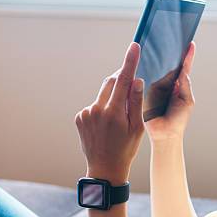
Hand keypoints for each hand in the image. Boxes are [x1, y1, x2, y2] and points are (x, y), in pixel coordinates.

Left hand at [75, 42, 144, 183]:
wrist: (104, 169)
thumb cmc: (125, 149)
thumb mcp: (137, 127)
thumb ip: (136, 102)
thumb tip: (136, 81)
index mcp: (113, 112)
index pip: (123, 80)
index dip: (130, 61)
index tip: (134, 47)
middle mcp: (96, 109)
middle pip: (111, 82)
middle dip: (122, 81)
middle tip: (132, 90)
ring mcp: (86, 113)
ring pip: (103, 94)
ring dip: (112, 98)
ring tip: (118, 120)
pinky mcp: (79, 117)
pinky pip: (95, 105)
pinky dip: (103, 108)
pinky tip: (107, 126)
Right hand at [145, 41, 195, 143]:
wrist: (165, 135)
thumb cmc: (178, 120)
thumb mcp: (187, 102)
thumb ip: (186, 87)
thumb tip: (185, 72)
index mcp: (178, 85)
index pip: (183, 68)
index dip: (187, 55)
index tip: (190, 43)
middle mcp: (166, 84)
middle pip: (167, 65)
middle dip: (169, 52)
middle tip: (170, 37)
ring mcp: (154, 87)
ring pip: (154, 71)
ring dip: (154, 60)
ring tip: (156, 45)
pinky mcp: (144, 93)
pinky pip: (143, 81)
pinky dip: (142, 72)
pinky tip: (142, 62)